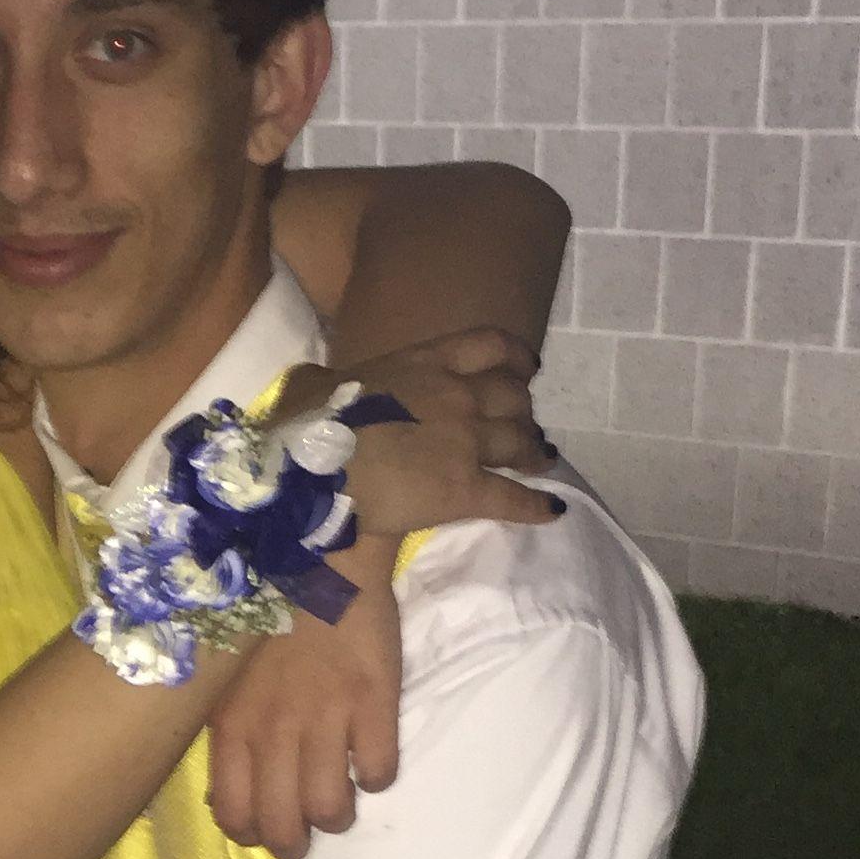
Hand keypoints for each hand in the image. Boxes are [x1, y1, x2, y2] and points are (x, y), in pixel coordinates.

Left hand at [206, 535, 401, 858]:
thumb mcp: (226, 678)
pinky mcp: (374, 702)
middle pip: (283, 827)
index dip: (252, 834)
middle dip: (297, 842)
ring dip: (338, 815)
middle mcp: (274, 732)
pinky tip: (369, 757)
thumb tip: (233, 789)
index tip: (265, 825)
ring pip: (332, 811)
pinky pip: (379, 772)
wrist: (318, 556)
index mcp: (232, 726)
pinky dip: (376, 776)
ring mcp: (326, 719)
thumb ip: (229, 731)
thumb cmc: (265, 614)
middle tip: (308, 827)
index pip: (234, 815)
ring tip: (342, 796)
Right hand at [333, 328, 562, 539]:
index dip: (514, 356)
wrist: (315, 469)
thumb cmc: (308, 423)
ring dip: (535, 450)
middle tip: (523, 425)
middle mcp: (457, 395)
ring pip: (521, 441)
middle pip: (512, 396)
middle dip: (522, 410)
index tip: (525, 367)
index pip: (488, 347)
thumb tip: (314, 385)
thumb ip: (326, 380)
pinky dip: (536, 505)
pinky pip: (513, 497)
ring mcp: (467, 442)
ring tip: (542, 459)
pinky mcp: (465, 489)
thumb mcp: (315, 384)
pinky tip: (552, 511)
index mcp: (425, 362)